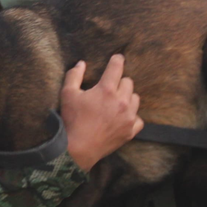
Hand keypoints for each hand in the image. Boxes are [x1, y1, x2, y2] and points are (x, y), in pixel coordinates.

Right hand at [61, 54, 143, 171]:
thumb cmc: (72, 120)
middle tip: (109, 88)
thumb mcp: (67, 95)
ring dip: (127, 98)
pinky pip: (138, 119)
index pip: (116, 68)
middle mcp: (122, 101)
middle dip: (119, 82)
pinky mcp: (130, 131)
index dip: (117, 60)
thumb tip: (81, 63)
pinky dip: (132, 117)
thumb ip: (74, 76)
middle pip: (128, 82)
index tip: (117, 58)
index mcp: (106, 90)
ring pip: (135, 99)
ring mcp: (128, 117)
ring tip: (116, 103)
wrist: (79, 148)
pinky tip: (122, 118)